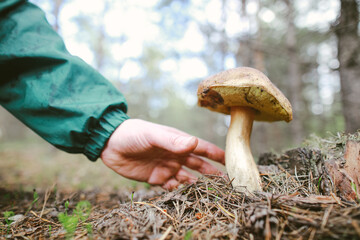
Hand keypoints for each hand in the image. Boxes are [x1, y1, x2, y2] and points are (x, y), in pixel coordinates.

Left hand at [100, 119, 224, 189]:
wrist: (109, 144)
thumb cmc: (132, 133)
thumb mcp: (152, 134)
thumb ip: (172, 140)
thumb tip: (194, 142)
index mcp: (178, 142)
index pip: (202, 148)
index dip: (217, 155)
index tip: (232, 162)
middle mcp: (175, 155)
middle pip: (199, 166)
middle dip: (212, 174)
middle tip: (226, 184)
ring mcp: (166, 167)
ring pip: (187, 179)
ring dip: (197, 186)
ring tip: (209, 195)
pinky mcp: (155, 178)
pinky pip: (171, 187)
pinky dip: (178, 191)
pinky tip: (184, 195)